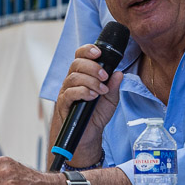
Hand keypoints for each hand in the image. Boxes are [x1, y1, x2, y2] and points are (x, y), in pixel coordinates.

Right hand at [53, 43, 123, 162]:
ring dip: (90, 81)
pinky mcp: (64, 103)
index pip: (80, 55)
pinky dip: (83, 92)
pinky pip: (70, 93)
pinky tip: (93, 96)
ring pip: (73, 77)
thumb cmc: (97, 113)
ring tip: (101, 89)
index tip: (99, 52)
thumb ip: (114, 86)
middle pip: (76, 63)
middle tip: (104, 76)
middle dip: (93, 67)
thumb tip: (119, 73)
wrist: (88, 134)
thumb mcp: (111, 99)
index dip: (87, 50)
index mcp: (83, 74)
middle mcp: (73, 80)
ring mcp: (67, 91)